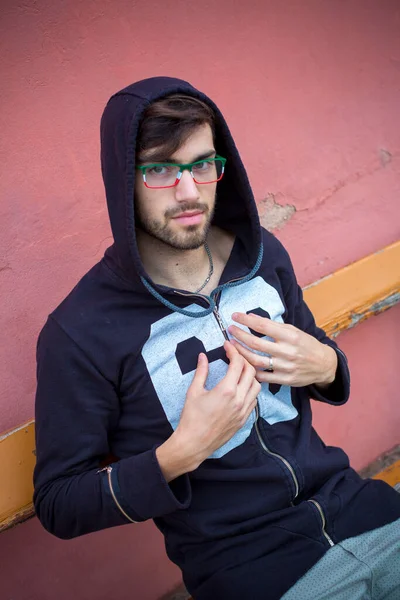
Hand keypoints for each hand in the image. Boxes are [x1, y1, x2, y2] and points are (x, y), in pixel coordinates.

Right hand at [156, 341, 259, 480]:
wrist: (194, 443)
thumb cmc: (191, 418)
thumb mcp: (194, 391)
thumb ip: (201, 371)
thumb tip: (203, 356)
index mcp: (226, 390)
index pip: (238, 363)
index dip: (233, 351)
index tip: (227, 346)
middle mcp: (239, 399)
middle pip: (251, 371)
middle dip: (243, 360)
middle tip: (234, 356)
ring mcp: (243, 410)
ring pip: (257, 386)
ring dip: (250, 375)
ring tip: (239, 371)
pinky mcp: (244, 419)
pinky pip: (254, 400)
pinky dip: (251, 390)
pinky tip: (240, 388)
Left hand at [228, 312, 336, 388]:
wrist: (324, 365)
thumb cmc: (306, 344)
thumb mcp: (294, 330)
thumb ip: (273, 325)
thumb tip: (251, 317)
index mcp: (291, 336)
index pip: (263, 326)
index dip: (246, 320)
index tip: (235, 316)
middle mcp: (288, 352)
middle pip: (256, 343)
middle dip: (239, 335)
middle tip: (230, 330)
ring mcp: (286, 367)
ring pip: (256, 361)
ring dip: (241, 352)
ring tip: (232, 345)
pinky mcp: (285, 380)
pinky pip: (263, 376)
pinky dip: (251, 370)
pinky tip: (243, 363)